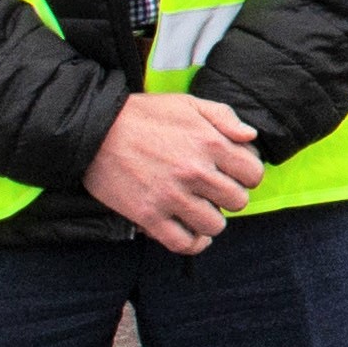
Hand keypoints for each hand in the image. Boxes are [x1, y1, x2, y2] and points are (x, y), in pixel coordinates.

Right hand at [83, 91, 260, 253]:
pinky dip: (193, 242)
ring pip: (215, 225)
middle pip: (238, 201)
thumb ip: (224, 117)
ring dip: (211, 219)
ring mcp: (171, 196)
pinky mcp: (148, 216)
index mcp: (209, 143)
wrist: (94, 129)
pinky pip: (183, 243)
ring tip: (199, 207)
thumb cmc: (143, 115)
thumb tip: (250, 136)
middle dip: (230, 195)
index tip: (233, 173)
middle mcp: (194, 172)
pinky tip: (191, 231)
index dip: (246, 174)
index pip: (253, 173)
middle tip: (213, 190)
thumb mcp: (187, 103)